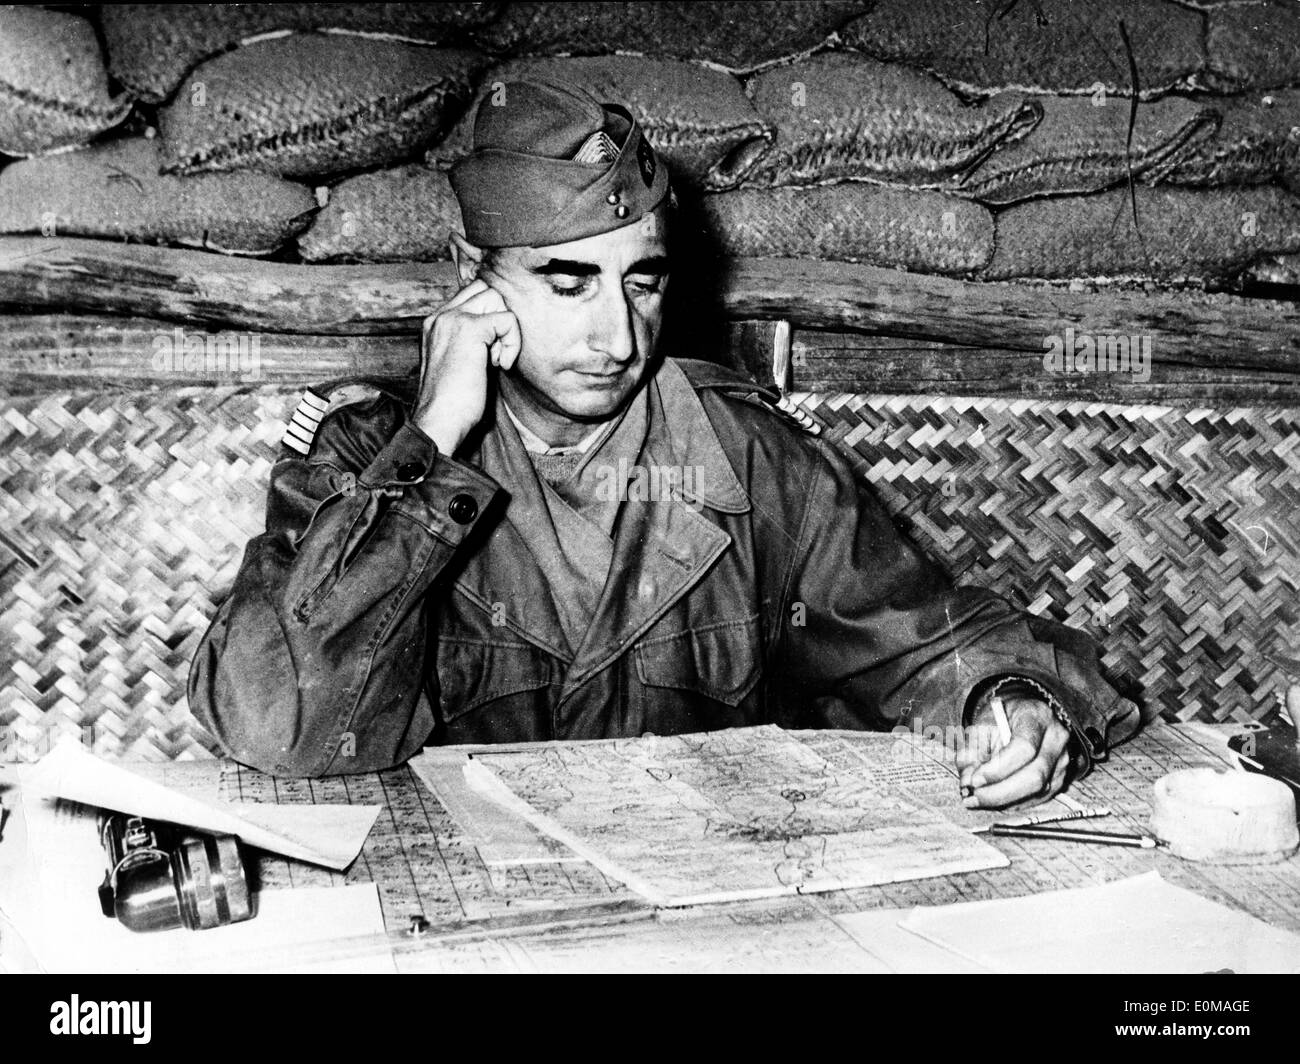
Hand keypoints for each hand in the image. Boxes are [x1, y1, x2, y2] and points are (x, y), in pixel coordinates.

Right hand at [413, 277, 521, 454]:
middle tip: (492, 354)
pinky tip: (500, 365)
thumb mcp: (460, 363)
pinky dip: (512, 342)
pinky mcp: (470, 329)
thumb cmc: (453, 403)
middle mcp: (441, 316)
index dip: (490, 317)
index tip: (487, 353)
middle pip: (486, 290)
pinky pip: (508, 319)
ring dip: (504, 330)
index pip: (472, 293)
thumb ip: (472, 341)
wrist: (439, 422)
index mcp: (436, 322)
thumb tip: (499, 327)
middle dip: (498, 318)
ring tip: (493, 360)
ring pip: (497, 298)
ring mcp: (453, 319)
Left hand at [956, 697, 1071, 809]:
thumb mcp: (982, 722)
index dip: (999, 769)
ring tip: (977, 800)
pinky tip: (993, 800)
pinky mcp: (1060, 778)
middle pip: (1035, 776)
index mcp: (1037, 717)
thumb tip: (967, 780)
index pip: (1024, 748)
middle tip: (973, 797)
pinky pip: (1038, 799)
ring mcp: (1062, 761)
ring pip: (1038, 792)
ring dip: (1004, 801)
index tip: (975, 779)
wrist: (1024, 714)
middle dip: (1000, 792)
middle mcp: (1056, 740)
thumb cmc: (1002, 716)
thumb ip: (973, 749)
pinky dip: (1013, 803)